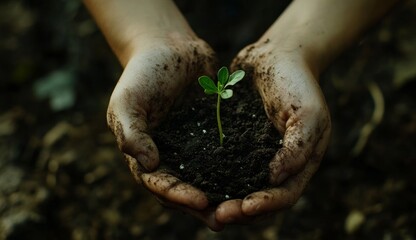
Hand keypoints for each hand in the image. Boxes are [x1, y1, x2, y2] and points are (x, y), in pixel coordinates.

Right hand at [106, 36, 223, 229]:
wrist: (170, 46)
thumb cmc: (143, 73)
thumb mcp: (128, 101)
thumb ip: (131, 133)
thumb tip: (149, 165)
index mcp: (146, 153)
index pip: (161, 184)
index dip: (178, 195)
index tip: (200, 201)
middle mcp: (170, 156)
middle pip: (185, 189)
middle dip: (203, 206)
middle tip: (224, 217)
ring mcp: (193, 146)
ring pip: (207, 178)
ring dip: (222, 194)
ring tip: (241, 207)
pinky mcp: (213, 134)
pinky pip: (225, 154)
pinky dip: (236, 168)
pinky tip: (253, 176)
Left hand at [215, 39, 330, 223]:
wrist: (277, 55)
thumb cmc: (297, 82)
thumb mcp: (308, 113)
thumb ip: (297, 147)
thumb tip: (276, 179)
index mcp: (299, 163)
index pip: (285, 195)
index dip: (266, 205)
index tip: (245, 208)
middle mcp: (276, 164)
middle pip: (259, 198)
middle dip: (241, 210)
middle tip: (218, 216)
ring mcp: (255, 154)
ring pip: (238, 186)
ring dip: (223, 199)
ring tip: (203, 207)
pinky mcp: (236, 142)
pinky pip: (223, 163)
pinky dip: (211, 176)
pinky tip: (193, 180)